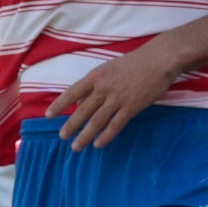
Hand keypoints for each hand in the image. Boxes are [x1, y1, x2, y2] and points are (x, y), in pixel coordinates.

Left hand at [46, 43, 180, 149]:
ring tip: (76, 146)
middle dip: (71, 125)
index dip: (59, 104)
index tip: (48, 115)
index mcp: (96, 76)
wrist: (159, 59)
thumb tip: (81, 101)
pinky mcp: (131, 107)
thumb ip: (96, 83)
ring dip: (85, 135)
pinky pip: (115, 125)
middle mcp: (103, 88)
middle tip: (62, 136)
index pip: (72, 92)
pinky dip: (105, 136)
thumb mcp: (110, 68)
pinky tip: (98, 144)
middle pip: (82, 110)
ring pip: (96, 121)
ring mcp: (117, 98)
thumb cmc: (134, 62)